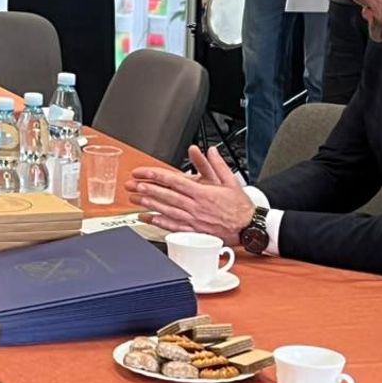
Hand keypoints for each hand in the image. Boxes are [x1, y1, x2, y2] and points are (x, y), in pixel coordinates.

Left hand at [127, 145, 254, 241]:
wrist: (249, 229)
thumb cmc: (240, 207)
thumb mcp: (231, 181)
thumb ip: (218, 165)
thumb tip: (210, 150)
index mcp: (203, 193)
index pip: (174, 181)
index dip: (156, 176)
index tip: (143, 172)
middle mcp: (195, 207)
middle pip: (167, 196)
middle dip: (147, 189)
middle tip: (132, 185)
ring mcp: (193, 221)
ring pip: (166, 211)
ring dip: (148, 205)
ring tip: (134, 199)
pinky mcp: (194, 232)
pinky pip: (173, 227)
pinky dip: (158, 223)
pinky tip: (147, 218)